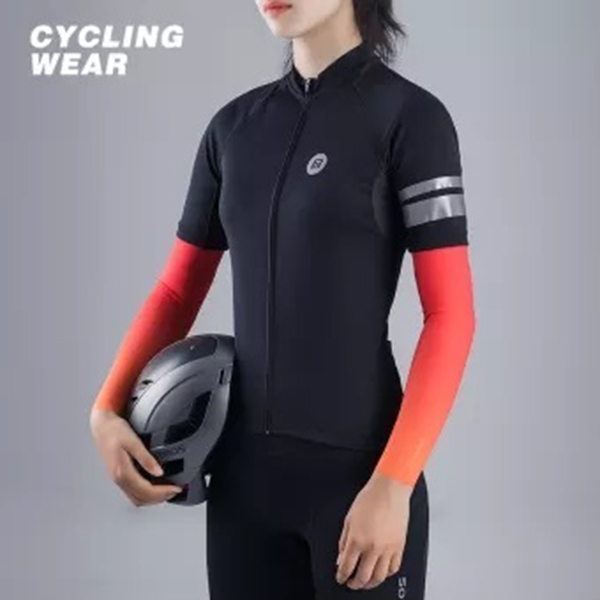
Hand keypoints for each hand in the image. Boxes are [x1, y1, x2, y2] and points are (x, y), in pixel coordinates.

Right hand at [89, 407, 181, 506]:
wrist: (101, 425)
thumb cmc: (115, 430)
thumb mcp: (133, 441)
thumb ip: (146, 458)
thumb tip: (159, 472)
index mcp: (122, 472)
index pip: (146, 491)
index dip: (163, 493)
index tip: (176, 489)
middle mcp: (118, 479)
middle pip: (141, 499)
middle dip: (160, 498)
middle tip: (175, 491)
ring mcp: (117, 478)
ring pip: (136, 498)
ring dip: (152, 499)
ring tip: (167, 491)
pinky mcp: (118, 475)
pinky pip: (132, 492)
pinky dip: (145, 494)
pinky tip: (154, 486)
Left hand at [336, 472, 412, 589]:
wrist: (389, 490)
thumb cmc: (369, 499)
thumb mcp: (349, 519)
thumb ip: (343, 541)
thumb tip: (341, 557)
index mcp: (357, 540)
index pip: (346, 567)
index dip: (342, 576)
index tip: (340, 578)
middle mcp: (373, 547)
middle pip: (363, 577)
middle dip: (355, 584)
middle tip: (351, 583)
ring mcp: (388, 549)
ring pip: (379, 577)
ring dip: (370, 583)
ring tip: (365, 582)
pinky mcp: (399, 547)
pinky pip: (393, 568)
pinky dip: (386, 574)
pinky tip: (381, 572)